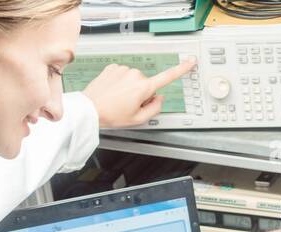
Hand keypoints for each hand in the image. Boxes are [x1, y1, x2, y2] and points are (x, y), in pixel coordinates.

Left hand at [80, 57, 197, 128]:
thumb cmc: (111, 115)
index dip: (181, 69)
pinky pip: (123, 75)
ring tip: (118, 99)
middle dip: (142, 94)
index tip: (191, 62)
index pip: (167, 77)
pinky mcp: (113, 67)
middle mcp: (135, 74)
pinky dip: (120, 83)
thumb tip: (159, 98)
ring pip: (134, 80)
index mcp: (143, 88)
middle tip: (129, 105)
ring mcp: (123, 69)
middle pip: (147, 84)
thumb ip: (155, 109)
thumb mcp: (138, 119)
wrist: (90, 108)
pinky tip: (113, 91)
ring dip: (130, 88)